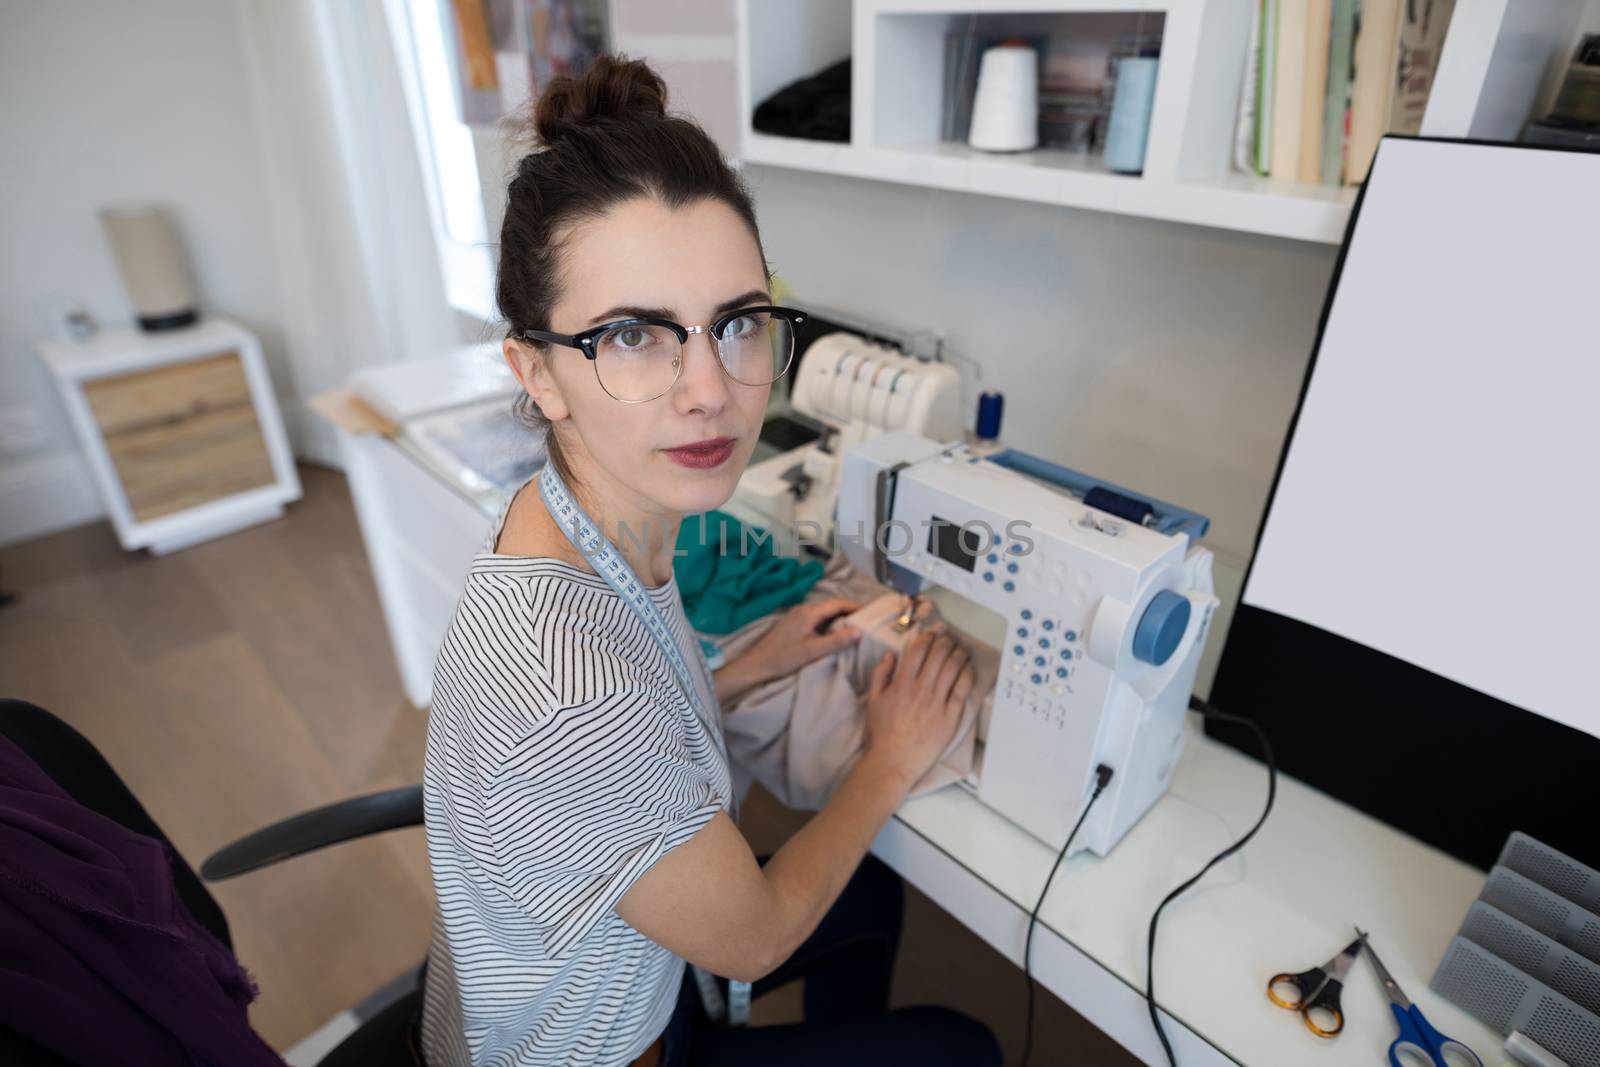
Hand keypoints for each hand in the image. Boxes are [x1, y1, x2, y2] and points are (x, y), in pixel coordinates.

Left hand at [715, 597, 862, 704]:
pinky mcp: (793, 624)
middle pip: (832, 606)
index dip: (856, 607)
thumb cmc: (783, 658)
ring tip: (854, 628)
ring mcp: (797, 616)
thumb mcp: (812, 651)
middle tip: (866, 621)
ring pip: (824, 612)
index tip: (871, 613)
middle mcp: (803, 609)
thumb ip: (836, 641)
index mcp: (809, 612)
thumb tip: (860, 631)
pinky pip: (816, 618)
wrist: (756, 665)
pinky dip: (829, 623)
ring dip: (839, 618)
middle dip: (849, 611)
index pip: (838, 603)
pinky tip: (834, 634)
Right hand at [861, 630, 974, 789]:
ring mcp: (936, 703)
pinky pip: (962, 690)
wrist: (893, 762)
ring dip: (959, 654)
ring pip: (953, 669)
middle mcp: (920, 690)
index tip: (931, 634)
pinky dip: (967, 675)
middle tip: (949, 638)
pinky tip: (968, 668)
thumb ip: (880, 676)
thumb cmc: (882, 734)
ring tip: (961, 649)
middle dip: (946, 642)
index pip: (918, 651)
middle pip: (938, 655)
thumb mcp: (874, 701)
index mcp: (901, 684)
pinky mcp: (949, 717)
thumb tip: (890, 656)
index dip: (927, 638)